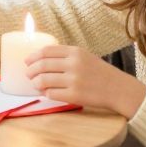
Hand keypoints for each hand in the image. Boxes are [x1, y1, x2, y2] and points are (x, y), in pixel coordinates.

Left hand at [23, 44, 145, 116]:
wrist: (118, 89)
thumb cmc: (100, 73)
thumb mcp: (85, 56)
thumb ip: (66, 56)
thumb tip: (41, 60)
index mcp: (75, 52)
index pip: (46, 51)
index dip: (33, 56)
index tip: (27, 61)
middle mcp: (74, 64)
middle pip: (42, 65)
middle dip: (31, 70)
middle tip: (28, 74)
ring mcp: (74, 80)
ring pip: (43, 80)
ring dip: (36, 83)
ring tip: (36, 84)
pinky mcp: (74, 95)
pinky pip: (51, 94)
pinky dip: (46, 93)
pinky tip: (47, 93)